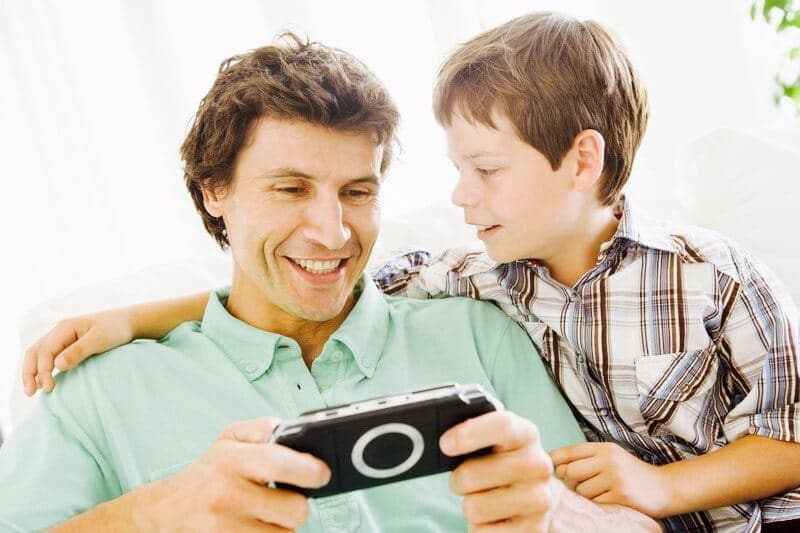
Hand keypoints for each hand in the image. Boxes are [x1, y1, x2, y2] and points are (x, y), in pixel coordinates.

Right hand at [22, 310, 134, 394]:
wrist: (128, 322)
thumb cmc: (115, 329)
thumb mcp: (99, 340)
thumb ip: (78, 351)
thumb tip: (56, 366)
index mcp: (64, 327)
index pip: (45, 351)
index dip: (43, 370)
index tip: (48, 387)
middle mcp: (59, 331)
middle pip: (35, 352)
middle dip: (30, 372)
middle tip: (29, 393)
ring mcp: (61, 337)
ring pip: (38, 354)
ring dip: (32, 371)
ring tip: (31, 391)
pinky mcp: (67, 344)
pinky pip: (48, 356)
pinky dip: (41, 368)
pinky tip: (42, 381)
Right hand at [137, 417, 329, 531]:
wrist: (167, 511)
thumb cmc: (208, 472)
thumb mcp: (231, 438)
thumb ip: (265, 428)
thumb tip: (298, 430)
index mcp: (231, 459)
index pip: (278, 462)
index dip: (308, 469)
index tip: (322, 473)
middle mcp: (227, 495)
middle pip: (294, 508)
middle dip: (299, 502)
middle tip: (287, 495)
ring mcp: (226, 528)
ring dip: (284, 523)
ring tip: (268, 510)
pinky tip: (259, 525)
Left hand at [440, 411, 556, 531]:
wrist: (532, 498)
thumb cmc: (500, 464)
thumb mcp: (492, 443)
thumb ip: (472, 433)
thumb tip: (444, 441)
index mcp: (526, 435)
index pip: (501, 427)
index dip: (469, 434)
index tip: (445, 444)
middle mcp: (538, 466)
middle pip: (473, 474)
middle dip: (458, 479)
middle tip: (464, 480)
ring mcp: (539, 500)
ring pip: (474, 507)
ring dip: (470, 505)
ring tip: (484, 498)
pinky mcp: (533, 530)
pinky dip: (479, 528)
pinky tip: (494, 518)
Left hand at [550, 442, 671, 517]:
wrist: (665, 487)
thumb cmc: (630, 473)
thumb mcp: (610, 457)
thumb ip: (586, 458)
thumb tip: (554, 466)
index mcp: (603, 448)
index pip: (568, 452)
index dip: (555, 461)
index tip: (552, 470)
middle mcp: (608, 459)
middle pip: (570, 472)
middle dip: (571, 482)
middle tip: (581, 485)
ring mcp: (615, 477)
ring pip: (581, 490)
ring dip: (586, 495)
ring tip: (601, 492)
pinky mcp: (621, 495)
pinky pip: (595, 503)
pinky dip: (598, 504)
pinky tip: (609, 500)